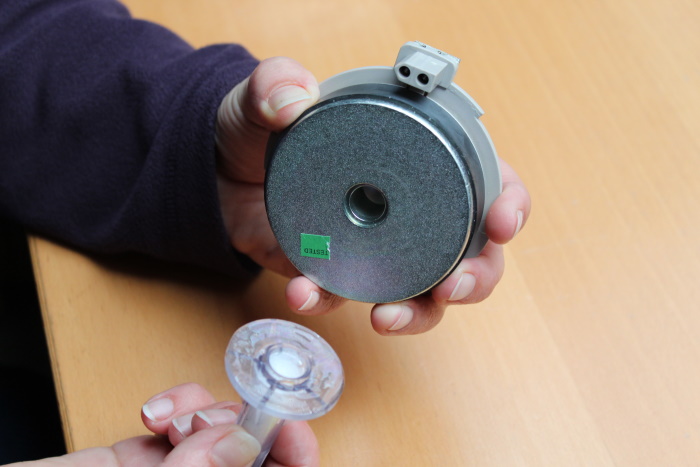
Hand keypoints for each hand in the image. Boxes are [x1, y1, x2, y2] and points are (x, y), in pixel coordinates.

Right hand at [10, 383, 317, 466]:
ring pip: (223, 433)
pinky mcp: (146, 460)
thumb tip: (243, 443)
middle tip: (208, 422)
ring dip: (206, 413)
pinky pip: (183, 424)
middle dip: (243, 427)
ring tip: (173, 422)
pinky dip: (176, 408)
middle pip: (257, 456)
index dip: (297, 457)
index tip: (286, 425)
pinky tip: (154, 415)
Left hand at [216, 58, 530, 335]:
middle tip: (450, 288)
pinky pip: (348, 301)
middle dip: (475, 277)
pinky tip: (304, 294)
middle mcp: (409, 211)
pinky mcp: (340, 274)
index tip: (501, 223)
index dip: (508, 203)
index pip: (488, 180)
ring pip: (424, 294)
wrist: (217, 172)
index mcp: (418, 161)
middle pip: (472, 253)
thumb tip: (293, 101)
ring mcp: (378, 249)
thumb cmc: (259, 128)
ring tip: (385, 317)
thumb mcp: (267, 95)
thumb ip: (277, 84)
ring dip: (416, 314)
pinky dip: (329, 305)